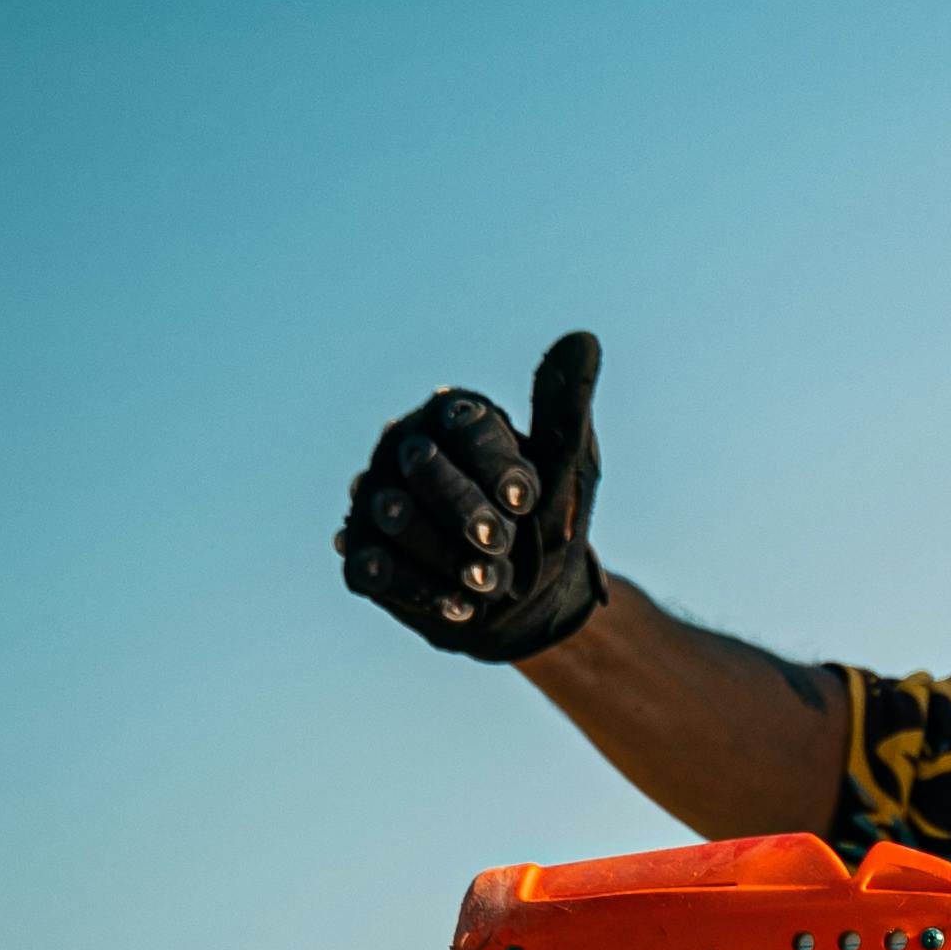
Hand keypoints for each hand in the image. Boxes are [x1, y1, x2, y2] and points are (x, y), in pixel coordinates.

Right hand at [337, 330, 604, 656]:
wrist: (529, 602)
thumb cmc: (547, 525)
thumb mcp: (570, 471)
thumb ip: (568, 412)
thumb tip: (584, 341)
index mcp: (455, 416)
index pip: (467, 426)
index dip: (496, 463)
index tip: (525, 500)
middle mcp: (407, 448)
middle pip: (423, 467)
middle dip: (466, 511)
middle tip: (501, 546)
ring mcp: (379, 499)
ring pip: (395, 516)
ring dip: (447, 556)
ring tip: (490, 585)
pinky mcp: (366, 553)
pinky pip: (375, 568)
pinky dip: (421, 591)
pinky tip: (462, 608)